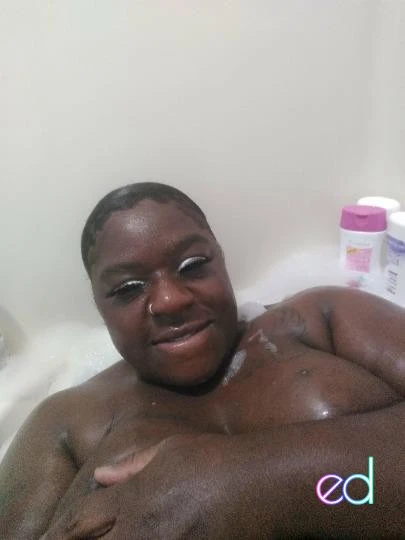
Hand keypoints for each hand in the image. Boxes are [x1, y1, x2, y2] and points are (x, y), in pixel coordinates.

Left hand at [41, 433, 256, 539]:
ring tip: (115, 537)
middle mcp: (140, 531)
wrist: (258, 486)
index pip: (81, 520)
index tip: (52, 536)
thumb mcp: (170, 451)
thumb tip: (100, 476)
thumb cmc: (212, 460)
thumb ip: (131, 467)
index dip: (62, 531)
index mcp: (134, 499)